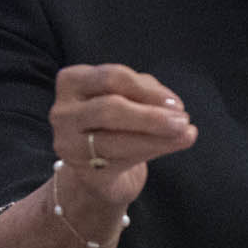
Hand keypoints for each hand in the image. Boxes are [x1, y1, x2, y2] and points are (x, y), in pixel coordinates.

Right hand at [49, 63, 196, 212]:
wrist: (98, 167)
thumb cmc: (115, 122)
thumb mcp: (128, 97)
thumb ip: (145, 94)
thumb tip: (174, 107)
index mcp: (72, 81)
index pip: (111, 78)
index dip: (147, 89)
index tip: (176, 103)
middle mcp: (62, 111)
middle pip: (109, 108)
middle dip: (151, 115)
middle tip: (183, 120)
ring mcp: (66, 143)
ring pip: (114, 139)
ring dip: (156, 136)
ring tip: (186, 133)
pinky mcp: (80, 170)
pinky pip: (120, 160)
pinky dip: (152, 150)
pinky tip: (176, 144)